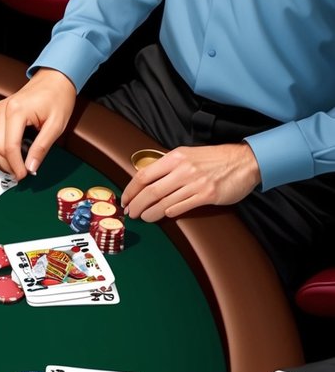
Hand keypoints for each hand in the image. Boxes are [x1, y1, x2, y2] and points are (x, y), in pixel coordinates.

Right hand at [0, 68, 76, 179]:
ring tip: (16, 167)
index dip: (15, 165)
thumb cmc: (58, 97)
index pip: (9, 146)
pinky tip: (11, 156)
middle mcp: (2, 110)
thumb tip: (31, 167)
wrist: (55, 78)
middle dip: (7, 165)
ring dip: (1, 160)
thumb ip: (42, 148)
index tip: (23, 175)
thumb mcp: (56, 125)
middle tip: (21, 174)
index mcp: (17, 111)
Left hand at [122, 143, 260, 221]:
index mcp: (176, 158)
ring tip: (144, 217)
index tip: (125, 200)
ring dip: (149, 213)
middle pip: (149, 191)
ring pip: (162, 202)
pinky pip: (180, 208)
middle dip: (136, 205)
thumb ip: (168, 165)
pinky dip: (168, 213)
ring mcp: (195, 183)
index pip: (143, 175)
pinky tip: (164, 215)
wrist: (246, 161)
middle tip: (131, 213)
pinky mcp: (206, 195)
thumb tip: (147, 178)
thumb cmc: (216, 159)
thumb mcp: (188, 154)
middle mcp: (183, 169)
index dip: (130, 190)